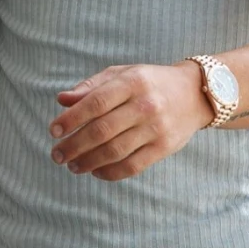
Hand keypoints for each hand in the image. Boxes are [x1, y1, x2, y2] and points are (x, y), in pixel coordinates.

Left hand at [49, 61, 211, 179]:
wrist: (195, 94)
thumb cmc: (149, 83)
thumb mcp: (122, 75)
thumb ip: (92, 87)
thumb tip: (61, 100)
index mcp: (132, 82)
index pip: (95, 102)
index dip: (71, 119)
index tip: (53, 131)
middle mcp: (146, 105)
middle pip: (102, 130)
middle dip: (74, 145)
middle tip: (56, 155)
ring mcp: (157, 128)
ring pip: (115, 151)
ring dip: (88, 162)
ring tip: (72, 166)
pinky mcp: (164, 148)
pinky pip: (132, 166)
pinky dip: (110, 172)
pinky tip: (95, 171)